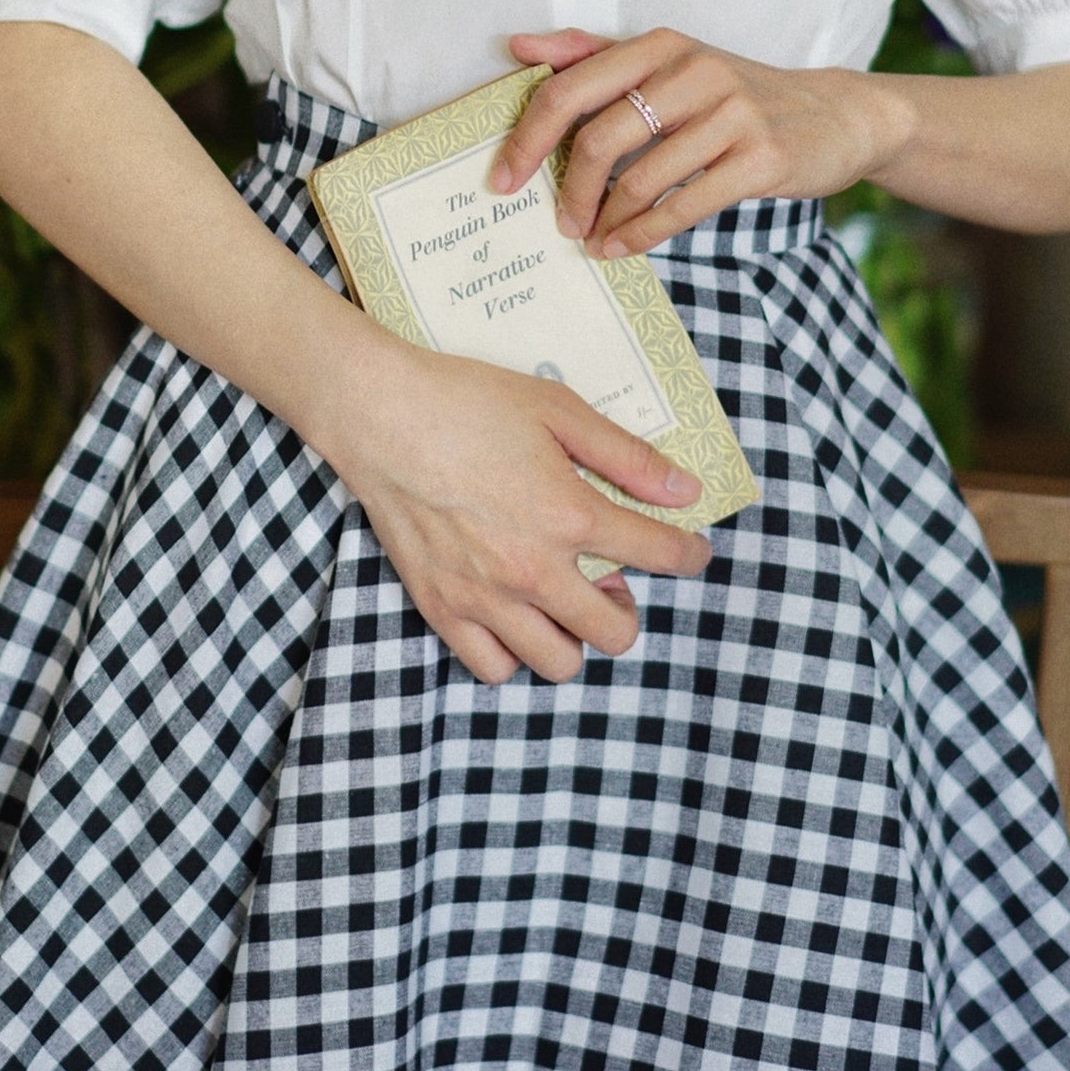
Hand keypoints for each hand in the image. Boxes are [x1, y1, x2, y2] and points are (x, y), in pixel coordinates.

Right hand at [318, 335, 712, 684]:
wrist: (379, 416)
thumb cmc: (467, 402)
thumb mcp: (558, 410)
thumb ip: (626, 457)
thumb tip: (684, 492)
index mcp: (570, 514)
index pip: (661, 555)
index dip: (689, 554)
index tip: (690, 551)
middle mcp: (533, 569)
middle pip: (615, 632)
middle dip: (629, 608)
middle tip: (611, 579)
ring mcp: (485, 597)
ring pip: (560, 662)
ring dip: (573, 636)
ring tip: (561, 601)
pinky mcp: (442, 609)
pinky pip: (494, 668)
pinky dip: (513, 652)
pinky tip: (512, 616)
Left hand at [492, 27, 908, 255]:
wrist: (835, 115)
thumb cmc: (733, 96)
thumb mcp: (667, 64)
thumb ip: (592, 55)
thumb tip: (518, 47)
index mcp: (660, 46)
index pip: (570, 89)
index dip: (527, 139)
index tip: (502, 180)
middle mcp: (694, 71)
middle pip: (600, 138)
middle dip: (569, 191)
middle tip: (560, 223)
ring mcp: (731, 114)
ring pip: (640, 179)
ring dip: (606, 220)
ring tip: (594, 240)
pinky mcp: (760, 159)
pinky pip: (683, 205)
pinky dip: (643, 234)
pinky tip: (622, 248)